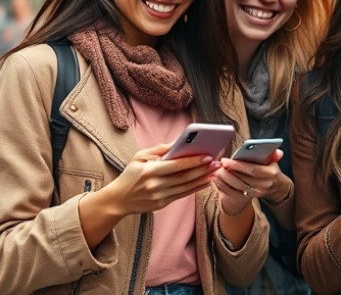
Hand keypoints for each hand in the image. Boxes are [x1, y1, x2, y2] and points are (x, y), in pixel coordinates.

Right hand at [104, 143, 219, 215]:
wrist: (118, 200)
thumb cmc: (130, 175)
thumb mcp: (139, 157)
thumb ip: (159, 149)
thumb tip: (178, 142)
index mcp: (149, 171)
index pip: (176, 166)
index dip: (193, 161)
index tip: (208, 155)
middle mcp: (155, 185)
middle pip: (184, 177)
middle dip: (203, 169)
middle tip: (217, 162)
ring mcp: (159, 196)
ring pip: (186, 187)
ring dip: (202, 179)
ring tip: (215, 171)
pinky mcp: (162, 204)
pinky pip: (182, 195)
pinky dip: (195, 188)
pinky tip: (206, 182)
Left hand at [213, 149, 284, 215]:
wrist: (274, 187)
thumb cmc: (269, 169)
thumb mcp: (272, 162)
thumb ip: (272, 155)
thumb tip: (277, 151)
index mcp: (271, 174)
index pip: (252, 170)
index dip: (238, 166)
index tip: (225, 160)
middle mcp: (264, 186)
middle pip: (243, 179)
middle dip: (228, 172)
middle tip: (218, 165)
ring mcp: (256, 193)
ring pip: (236, 187)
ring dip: (224, 179)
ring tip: (215, 171)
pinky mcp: (248, 198)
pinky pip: (232, 193)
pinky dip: (222, 187)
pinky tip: (215, 179)